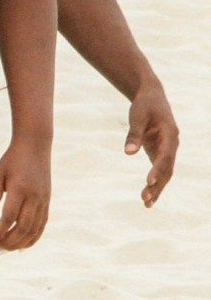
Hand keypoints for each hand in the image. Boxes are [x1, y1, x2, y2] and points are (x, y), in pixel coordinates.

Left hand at [0, 136, 50, 249]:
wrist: (35, 146)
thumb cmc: (11, 160)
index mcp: (20, 189)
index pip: (9, 217)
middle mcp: (35, 197)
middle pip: (23, 227)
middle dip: (8, 242)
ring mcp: (44, 200)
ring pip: (34, 229)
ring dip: (19, 243)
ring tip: (5, 250)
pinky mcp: (47, 202)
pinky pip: (41, 225)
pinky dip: (32, 238)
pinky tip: (21, 246)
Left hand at [125, 81, 177, 206]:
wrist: (151, 95)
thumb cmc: (144, 104)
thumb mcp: (137, 116)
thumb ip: (134, 134)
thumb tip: (128, 153)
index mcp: (170, 134)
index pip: (165, 155)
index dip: (158, 169)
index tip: (150, 181)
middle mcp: (172, 144)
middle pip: (168, 169)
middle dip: (158, 185)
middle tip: (146, 199)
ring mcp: (167, 149)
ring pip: (165, 172)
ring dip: (157, 188)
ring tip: (146, 203)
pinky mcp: (159, 152)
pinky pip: (159, 170)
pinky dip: (154, 182)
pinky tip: (147, 196)